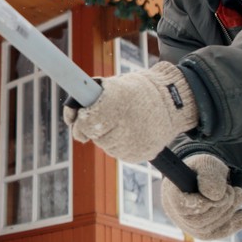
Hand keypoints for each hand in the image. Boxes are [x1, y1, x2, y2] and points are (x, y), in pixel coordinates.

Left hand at [62, 62, 198, 162]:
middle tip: (108, 117)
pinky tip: (132, 132)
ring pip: (105, 146)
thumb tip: (69, 116)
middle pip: (94, 136)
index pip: (85, 123)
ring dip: (108, 136)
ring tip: (125, 122)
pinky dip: (120, 144)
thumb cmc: (136, 91)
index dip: (80, 121)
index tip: (82, 116)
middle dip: (95, 128)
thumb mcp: (114, 85)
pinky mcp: (138, 155)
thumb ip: (88, 98)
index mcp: (115, 103)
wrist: (172, 101)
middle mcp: (124, 125)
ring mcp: (132, 143)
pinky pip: (119, 153)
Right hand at [161, 153, 241, 239]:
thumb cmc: (202, 169)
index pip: (184, 207)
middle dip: (223, 205)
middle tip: (234, 190)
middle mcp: (176, 214)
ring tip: (239, 195)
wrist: (206, 175)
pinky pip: (217, 234)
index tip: (224, 191)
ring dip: (230, 211)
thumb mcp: (207, 163)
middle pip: (199, 221)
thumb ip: (209, 175)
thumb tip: (215, 196)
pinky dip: (234, 224)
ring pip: (209, 229)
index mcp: (171, 194)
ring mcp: (188, 226)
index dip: (207, 202)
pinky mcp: (203, 232)